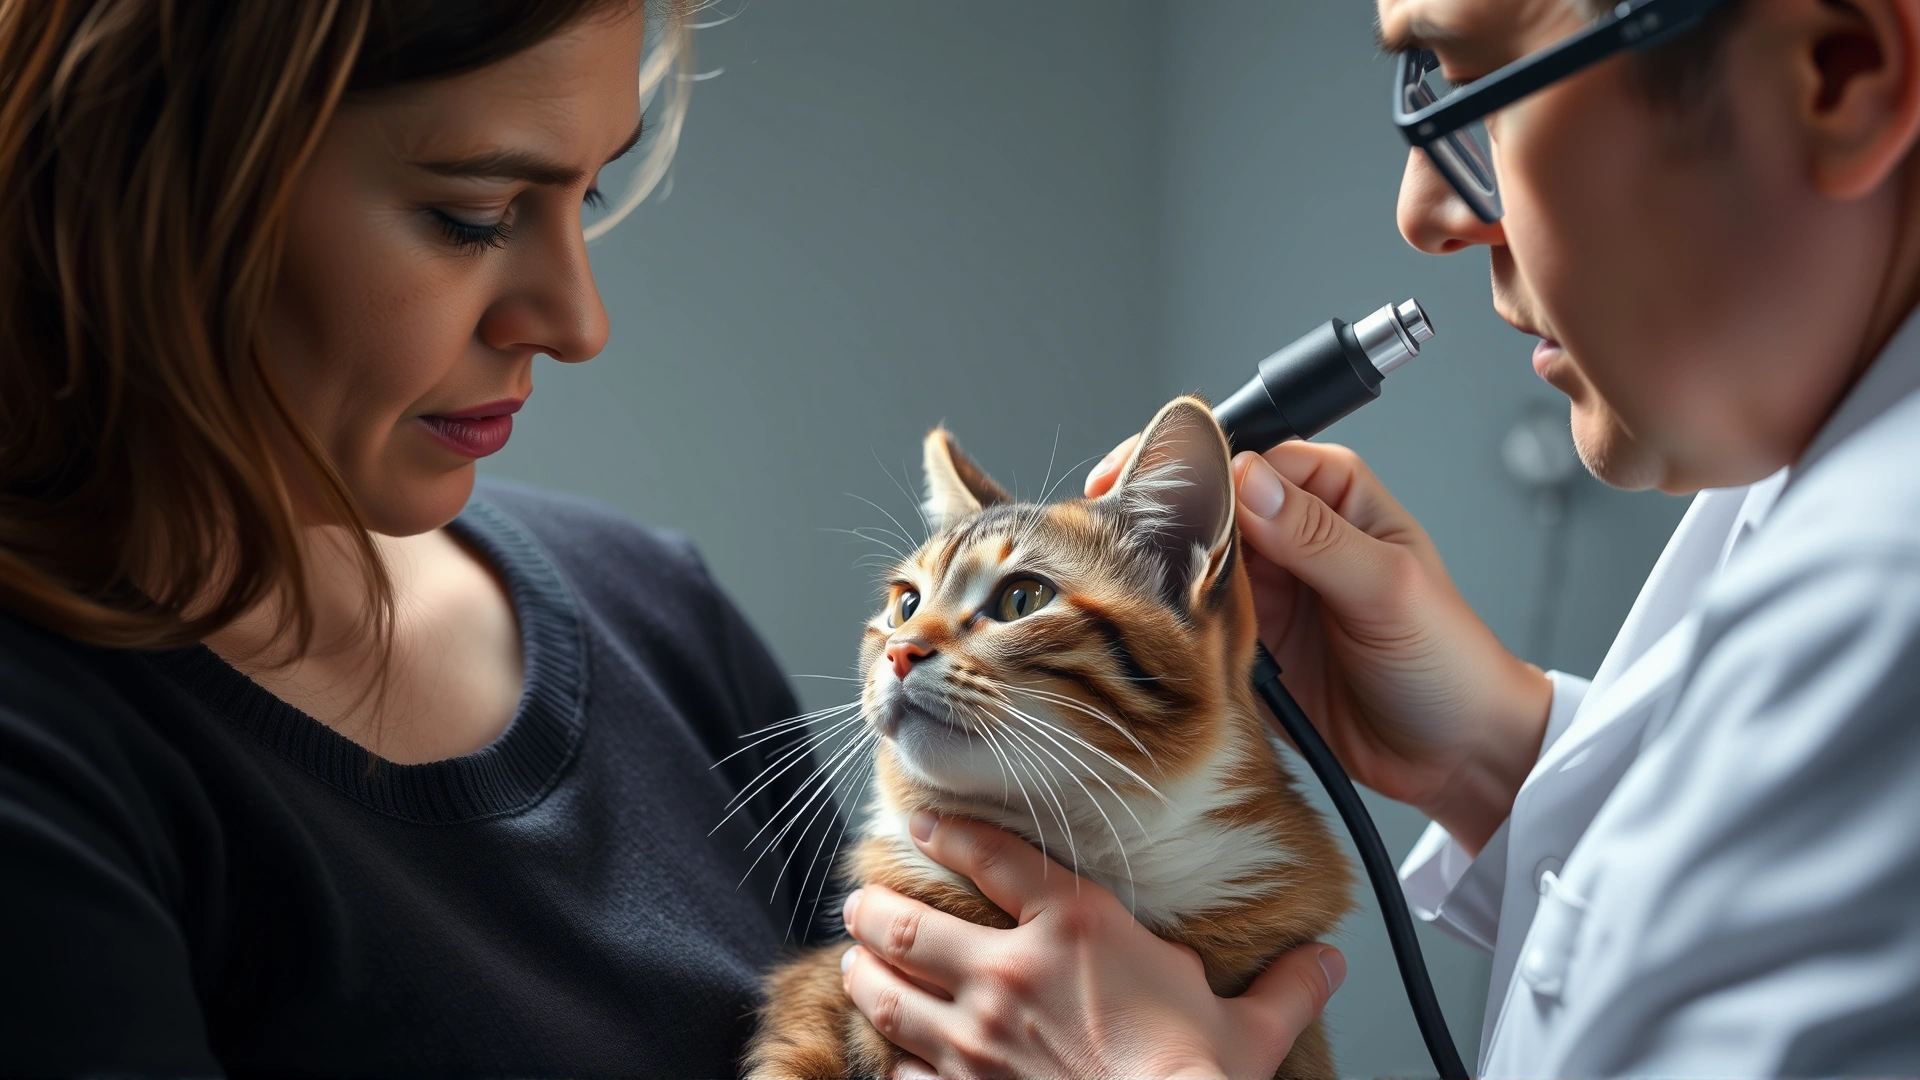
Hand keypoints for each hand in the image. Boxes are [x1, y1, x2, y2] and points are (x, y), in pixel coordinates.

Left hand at [840, 812, 1344, 1079]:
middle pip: (910, 922)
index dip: (951, 833)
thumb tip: (1327, 964)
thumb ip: (1282, 989)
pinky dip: (886, 1057)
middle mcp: (1008, 973)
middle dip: (873, 906)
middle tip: (857, 897)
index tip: (925, 821)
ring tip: (851, 958)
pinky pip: (899, 1071)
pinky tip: (883, 1050)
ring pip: (887, 989)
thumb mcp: (1249, 1031)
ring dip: (862, 969)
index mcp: (1076, 932)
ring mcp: (972, 1039)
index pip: (996, 858)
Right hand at [1087, 437, 1550, 852]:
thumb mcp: (1389, 590)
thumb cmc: (1449, 663)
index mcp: (1331, 493)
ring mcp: (1264, 588)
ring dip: (1155, 572)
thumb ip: (1318, 536)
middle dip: (1158, 516)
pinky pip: (1190, 621)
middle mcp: (1291, 532)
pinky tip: (1145, 626)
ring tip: (1119, 580)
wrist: (1456, 756)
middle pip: (1202, 505)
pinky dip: (1165, 624)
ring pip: (1185, 562)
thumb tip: (1249, 479)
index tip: (1143, 485)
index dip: (1190, 466)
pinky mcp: (1244, 642)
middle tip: (1109, 534)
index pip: (1244, 454)